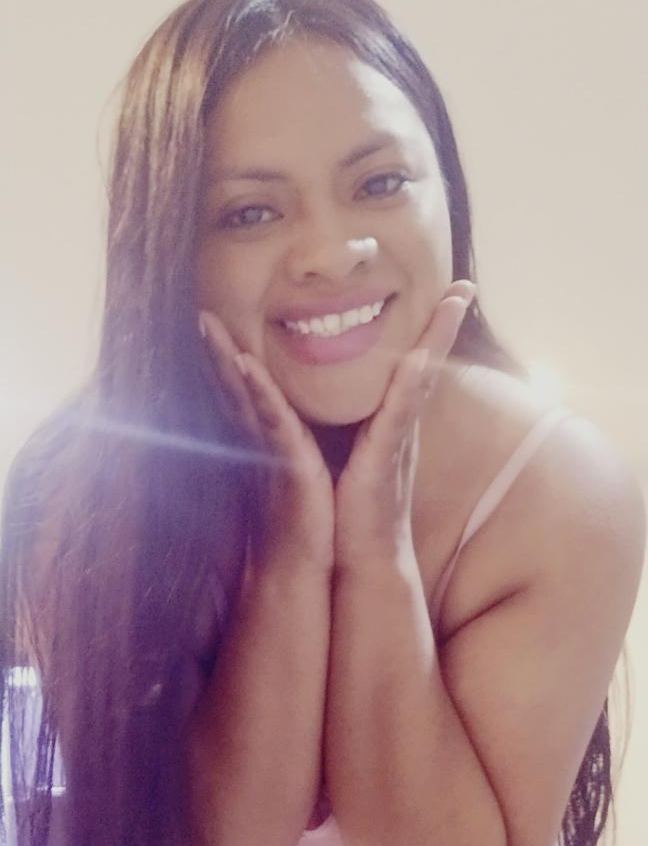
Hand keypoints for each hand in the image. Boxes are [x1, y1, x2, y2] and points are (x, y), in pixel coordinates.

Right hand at [199, 311, 335, 572]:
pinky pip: (272, 420)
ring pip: (244, 397)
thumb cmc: (303, 525)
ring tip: (208, 325)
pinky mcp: (287, 463)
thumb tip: (297, 434)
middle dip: (215, 352)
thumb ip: (292, 451)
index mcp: (268, 442)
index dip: (228, 363)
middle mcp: (262, 443)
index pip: (245, 395)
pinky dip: (258, 392)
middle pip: (233, 389)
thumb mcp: (299, 477)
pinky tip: (245, 365)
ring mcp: (270, 451)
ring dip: (226, 360)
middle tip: (200, 314)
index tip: (215, 326)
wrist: (299, 569)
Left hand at [333, 281, 476, 572]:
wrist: (361, 560)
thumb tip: (341, 406)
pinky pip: (398, 416)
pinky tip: (417, 358)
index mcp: (390, 425)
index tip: (451, 295)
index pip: (411, 370)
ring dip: (437, 340)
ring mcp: (398, 443)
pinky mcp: (385, 460)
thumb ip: (352, 430)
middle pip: (427, 365)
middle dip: (446, 324)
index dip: (430, 334)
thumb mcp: (351, 458)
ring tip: (456, 301)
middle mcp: (400, 429)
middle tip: (468, 285)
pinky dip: (408, 386)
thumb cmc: (353, 511)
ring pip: (421, 381)